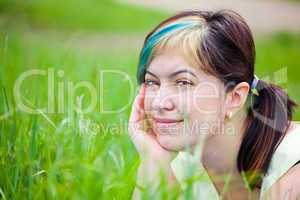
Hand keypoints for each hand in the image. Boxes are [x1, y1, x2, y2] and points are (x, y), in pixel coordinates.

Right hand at [128, 84, 176, 198]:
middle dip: (146, 96)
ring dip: (141, 96)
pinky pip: (135, 111)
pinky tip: (142, 94)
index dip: (154, 101)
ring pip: (138, 107)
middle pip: (143, 107)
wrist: (159, 160)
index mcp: (150, 128)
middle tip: (151, 84)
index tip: (159, 90)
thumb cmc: (168, 150)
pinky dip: (138, 102)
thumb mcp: (173, 135)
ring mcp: (136, 127)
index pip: (150, 111)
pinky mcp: (133, 127)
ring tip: (146, 86)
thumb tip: (189, 117)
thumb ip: (176, 127)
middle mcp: (142, 127)